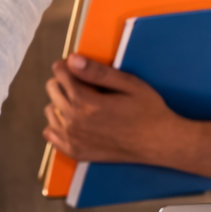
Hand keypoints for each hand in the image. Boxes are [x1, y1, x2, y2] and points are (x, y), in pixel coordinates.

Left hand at [42, 54, 182, 164]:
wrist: (160, 143)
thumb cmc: (148, 110)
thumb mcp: (129, 84)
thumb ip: (97, 72)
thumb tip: (72, 59)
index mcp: (86, 102)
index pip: (60, 74)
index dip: (67, 66)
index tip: (77, 67)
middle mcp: (74, 121)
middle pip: (52, 90)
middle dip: (63, 82)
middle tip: (83, 85)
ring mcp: (72, 138)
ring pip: (50, 110)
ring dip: (60, 103)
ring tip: (81, 104)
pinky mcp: (75, 152)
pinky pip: (50, 134)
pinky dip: (57, 125)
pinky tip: (73, 121)